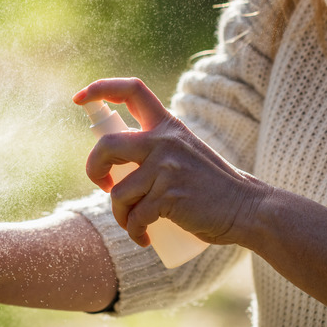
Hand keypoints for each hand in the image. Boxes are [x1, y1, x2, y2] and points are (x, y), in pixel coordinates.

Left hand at [74, 77, 270, 245]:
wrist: (247, 209)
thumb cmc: (211, 187)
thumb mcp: (184, 153)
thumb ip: (156, 150)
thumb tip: (114, 164)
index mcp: (168, 126)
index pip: (132, 90)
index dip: (100, 88)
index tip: (79, 99)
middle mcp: (165, 140)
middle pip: (107, 145)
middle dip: (94, 168)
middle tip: (104, 185)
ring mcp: (167, 167)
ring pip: (119, 192)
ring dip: (120, 215)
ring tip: (134, 224)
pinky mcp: (169, 196)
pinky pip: (135, 217)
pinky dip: (134, 232)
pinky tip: (144, 238)